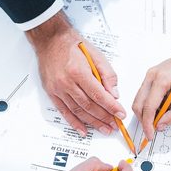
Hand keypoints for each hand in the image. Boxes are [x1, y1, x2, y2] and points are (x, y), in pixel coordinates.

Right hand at [26, 12, 124, 135]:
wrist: (50, 40)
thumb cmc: (73, 45)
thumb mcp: (96, 55)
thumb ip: (107, 74)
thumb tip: (114, 94)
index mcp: (79, 71)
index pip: (98, 95)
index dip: (111, 107)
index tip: (120, 114)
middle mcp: (66, 82)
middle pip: (88, 106)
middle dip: (104, 117)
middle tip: (114, 125)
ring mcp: (57, 89)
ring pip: (77, 111)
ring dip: (92, 122)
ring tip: (104, 129)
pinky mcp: (51, 92)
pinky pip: (64, 111)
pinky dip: (74, 122)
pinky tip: (83, 130)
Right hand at [131, 42, 170, 139]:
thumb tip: (161, 125)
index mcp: (161, 80)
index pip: (148, 108)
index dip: (148, 124)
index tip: (150, 135)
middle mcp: (151, 76)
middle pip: (138, 104)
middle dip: (145, 120)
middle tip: (156, 129)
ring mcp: (150, 75)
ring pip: (140, 100)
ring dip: (150, 113)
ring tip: (167, 115)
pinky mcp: (152, 76)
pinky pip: (146, 95)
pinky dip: (153, 105)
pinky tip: (167, 107)